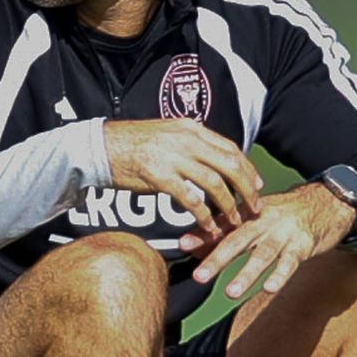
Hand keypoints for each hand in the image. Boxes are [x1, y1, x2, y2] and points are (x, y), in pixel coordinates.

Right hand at [102, 119, 262, 235]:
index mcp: (190, 128)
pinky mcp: (160, 177)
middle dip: (248, 188)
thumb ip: (188, 142)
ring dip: (229, 205)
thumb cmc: (130, 143)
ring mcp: (174, 158)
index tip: (256, 185)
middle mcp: (187, 140)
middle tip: (255, 206)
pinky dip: (204, 216)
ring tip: (235, 221)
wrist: (99, 147)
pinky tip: (209, 227)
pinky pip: (191, 200)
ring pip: (215, 183)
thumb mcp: (165, 133)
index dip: (247, 168)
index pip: (230, 148)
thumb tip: (209, 158)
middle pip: (230, 164)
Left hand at [181, 184, 356, 297]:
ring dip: (246, 273)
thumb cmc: (283, 214)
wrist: (327, 203)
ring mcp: (284, 233)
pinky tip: (269, 289)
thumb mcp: (253, 218)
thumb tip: (187, 244)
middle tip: (199, 276)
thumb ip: (222, 231)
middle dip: (217, 258)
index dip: (202, 236)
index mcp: (249, 213)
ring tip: (230, 292)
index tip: (181, 246)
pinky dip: (280, 275)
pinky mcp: (303, 245)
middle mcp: (264, 221)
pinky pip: (290, 262)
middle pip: (238, 240)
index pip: (222, 225)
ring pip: (263, 254)